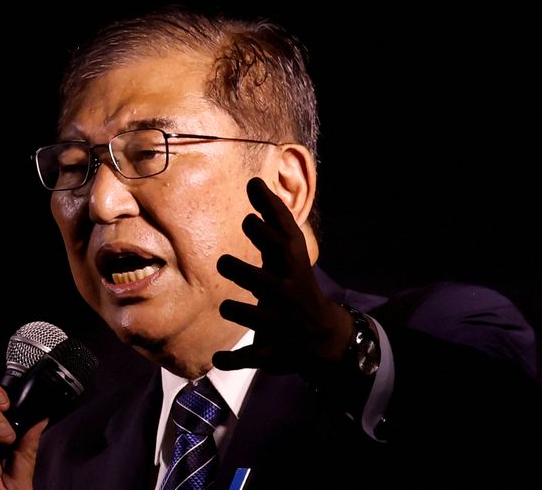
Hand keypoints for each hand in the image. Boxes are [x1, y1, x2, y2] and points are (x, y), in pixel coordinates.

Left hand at [214, 177, 352, 374]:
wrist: (323, 338)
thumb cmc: (294, 283)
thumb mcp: (288, 254)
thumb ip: (271, 221)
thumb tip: (253, 181)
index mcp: (292, 268)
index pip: (283, 246)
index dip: (265, 232)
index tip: (247, 220)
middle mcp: (287, 294)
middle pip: (264, 281)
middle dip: (243, 272)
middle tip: (225, 263)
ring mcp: (280, 324)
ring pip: (254, 317)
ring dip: (237, 311)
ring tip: (228, 306)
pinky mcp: (272, 351)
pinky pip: (249, 357)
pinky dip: (233, 360)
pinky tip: (218, 358)